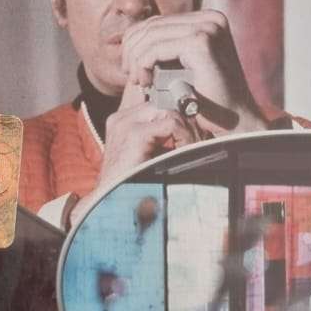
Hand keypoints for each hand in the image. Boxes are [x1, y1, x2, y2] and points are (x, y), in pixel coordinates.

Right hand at [70, 80, 197, 225]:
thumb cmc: (131, 185)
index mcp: (122, 122)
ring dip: (187, 131)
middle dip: (185, 123)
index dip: (179, 120)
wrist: (110, 204)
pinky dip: (185, 137)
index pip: (158, 107)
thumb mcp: (147, 157)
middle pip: (165, 106)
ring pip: (170, 112)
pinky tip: (186, 152)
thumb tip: (190, 133)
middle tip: (199, 141)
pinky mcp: (134, 135)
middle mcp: (121, 119)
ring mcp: (125, 124)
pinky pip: (171, 124)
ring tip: (194, 148)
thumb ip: (159, 142)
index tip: (192, 137)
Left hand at [121, 11, 265, 134]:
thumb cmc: (208, 99)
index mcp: (209, 19)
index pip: (160, 22)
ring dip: (136, 59)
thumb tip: (130, 36)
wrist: (235, 121)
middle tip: (129, 74)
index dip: (137, 41)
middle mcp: (211, 18)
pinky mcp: (201, 42)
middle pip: (154, 25)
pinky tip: (144, 82)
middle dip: (133, 49)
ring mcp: (208, 27)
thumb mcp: (185, 66)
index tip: (131, 66)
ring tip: (137, 81)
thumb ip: (167, 48)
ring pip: (151, 36)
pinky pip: (155, 49)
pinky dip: (143, 65)